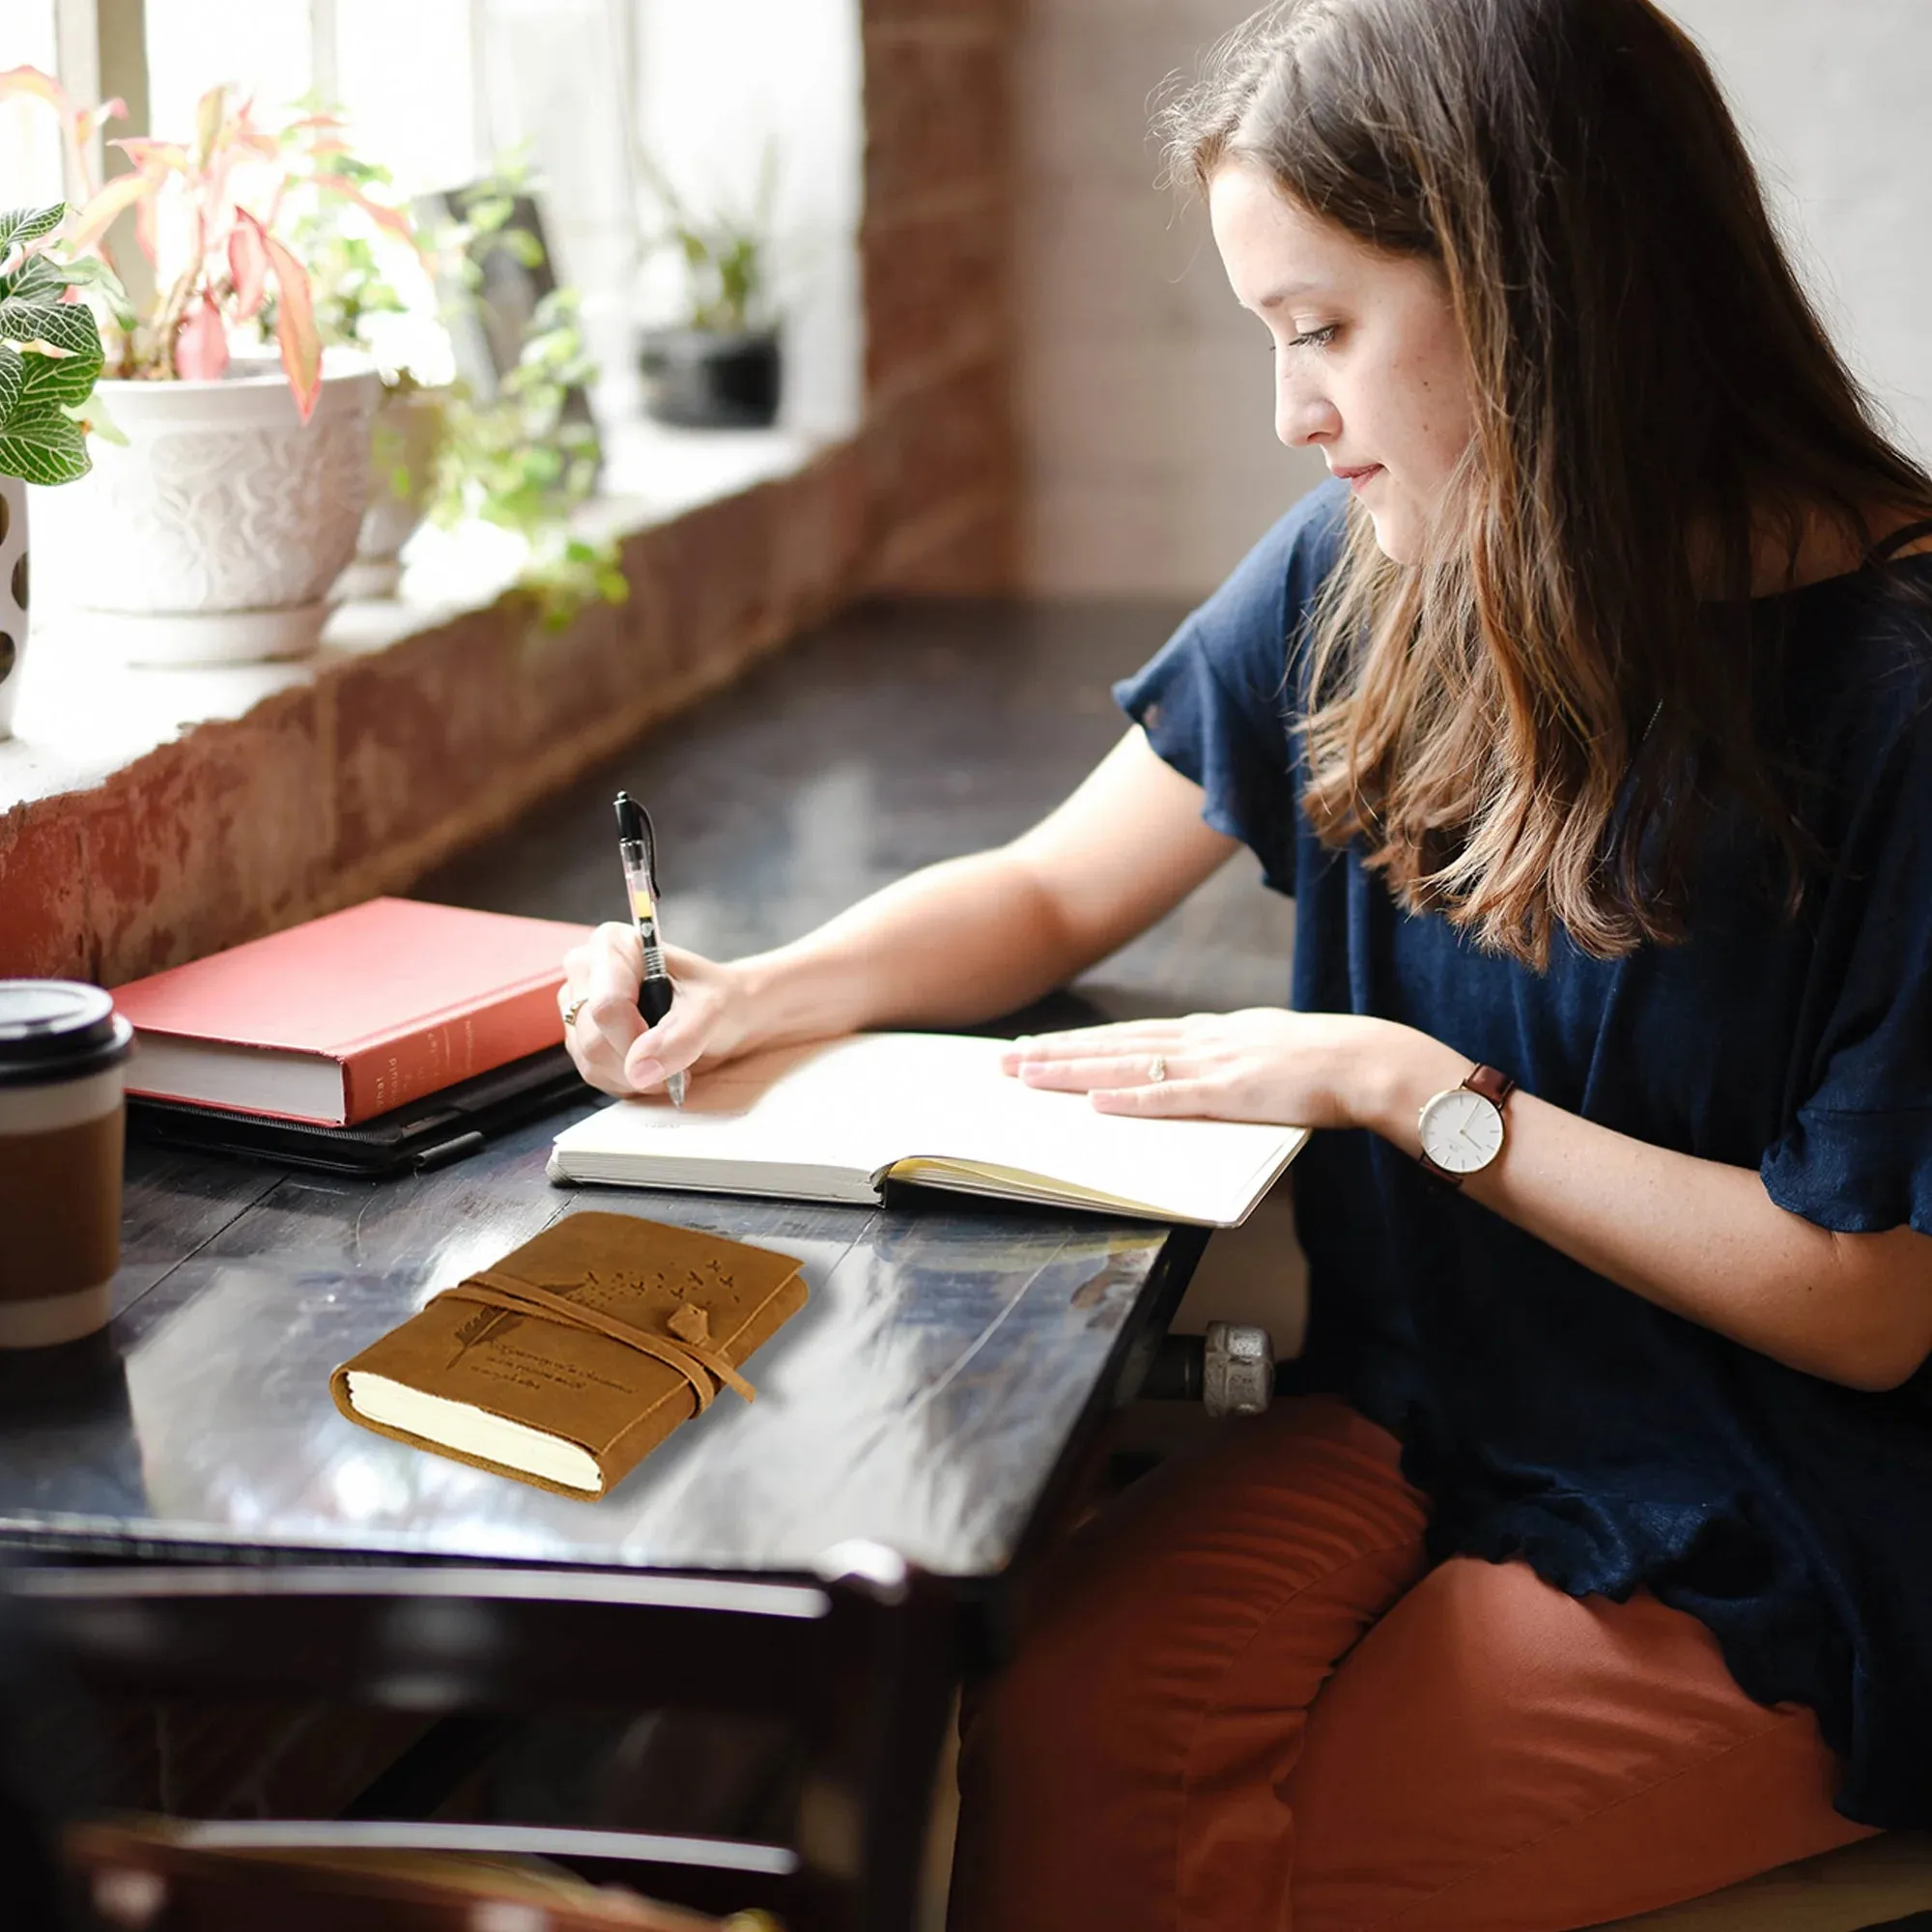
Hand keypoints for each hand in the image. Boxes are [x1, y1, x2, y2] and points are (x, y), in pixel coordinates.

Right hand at [559, 923, 755, 1098]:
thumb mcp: (712, 1010)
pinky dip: (627, 1080)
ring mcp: (577, 1004)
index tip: (669, 1046)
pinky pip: (593, 1073)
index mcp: (613, 945)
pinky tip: (650, 1064)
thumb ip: (679, 1038)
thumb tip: (639, 1069)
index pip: (607, 1006)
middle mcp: (586, 969)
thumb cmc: (719, 999)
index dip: (636, 1039)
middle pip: (593, 1038)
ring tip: (667, 1059)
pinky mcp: (579, 1035)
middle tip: (676, 1056)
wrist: (728, 1014)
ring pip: (590, 1060)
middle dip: (638, 1061)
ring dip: (635, 1075)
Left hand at [1000, 1008, 1418, 1129]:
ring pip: (1127, 1064)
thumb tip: (1198, 1073)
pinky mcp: (1231, 1093)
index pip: (1130, 1034)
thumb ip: (1227, 1060)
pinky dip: (1129, 1099)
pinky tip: (1093, 1101)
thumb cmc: (1326, 1064)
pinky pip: (1170, 1098)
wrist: (1370, 1061)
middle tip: (1004, 1060)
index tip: (1037, 1046)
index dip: (1080, 1042)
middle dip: (1055, 1052)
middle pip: (1113, 1044)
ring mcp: (1213, 1064)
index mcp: (1210, 1032)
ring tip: (1026, 1075)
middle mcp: (1202, 1040)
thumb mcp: (1266, 1051)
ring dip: (1073, 1071)